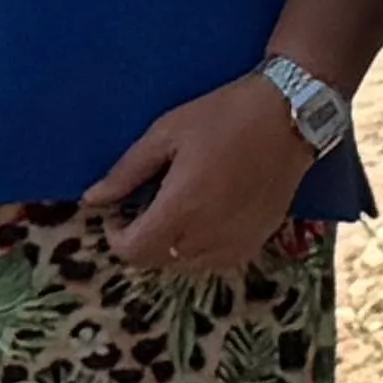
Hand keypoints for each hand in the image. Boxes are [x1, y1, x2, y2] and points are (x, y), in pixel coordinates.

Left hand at [79, 74, 315, 276]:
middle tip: (144, 205)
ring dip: (171, 245)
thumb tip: (93, 199)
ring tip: (176, 207)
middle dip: (141, 240)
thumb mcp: (166, 133)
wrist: (289, 118)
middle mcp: (207, 237)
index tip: (117, 213)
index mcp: (181, 209)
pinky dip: (199, 247)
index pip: (132, 251)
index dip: (116, 237)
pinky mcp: (256, 243)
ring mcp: (235, 244)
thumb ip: (126, 172)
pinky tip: (204, 215)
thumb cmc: (224, 117)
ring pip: (185, 265)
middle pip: (156, 261)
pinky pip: (215, 261)